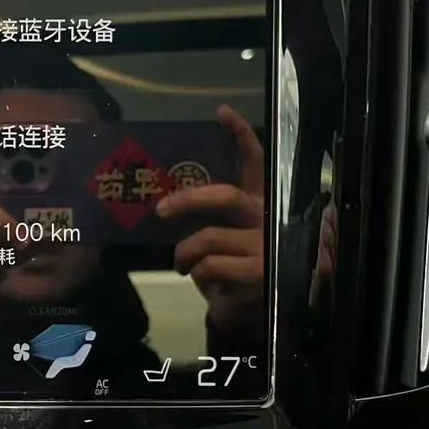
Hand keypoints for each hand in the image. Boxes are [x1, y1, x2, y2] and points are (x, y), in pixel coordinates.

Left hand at [157, 104, 265, 331]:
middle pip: (224, 196)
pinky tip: (208, 283)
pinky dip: (199, 275)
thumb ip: (211, 218)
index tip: (222, 111)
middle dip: (187, 200)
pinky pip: (209, 266)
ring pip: (206, 239)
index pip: (255, 163)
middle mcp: (267, 219)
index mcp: (258, 204)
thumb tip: (166, 202)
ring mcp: (265, 246)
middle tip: (162, 210)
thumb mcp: (225, 239)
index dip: (240, 135)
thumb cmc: (234, 270)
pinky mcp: (260, 274)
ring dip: (184, 254)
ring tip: (183, 265)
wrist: (253, 317)